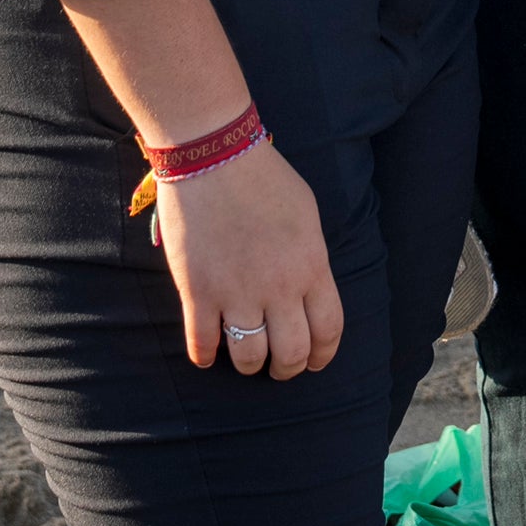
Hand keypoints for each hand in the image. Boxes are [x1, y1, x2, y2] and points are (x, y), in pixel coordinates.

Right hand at [156, 143, 344, 378]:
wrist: (213, 156)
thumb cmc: (264, 178)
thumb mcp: (307, 215)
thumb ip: (310, 257)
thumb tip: (309, 288)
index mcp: (311, 266)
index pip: (328, 329)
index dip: (323, 354)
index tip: (315, 362)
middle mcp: (278, 287)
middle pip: (291, 352)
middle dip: (287, 369)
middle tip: (279, 367)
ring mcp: (236, 292)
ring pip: (248, 357)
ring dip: (249, 366)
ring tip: (246, 361)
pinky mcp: (197, 291)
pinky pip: (202, 343)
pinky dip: (205, 357)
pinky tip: (207, 356)